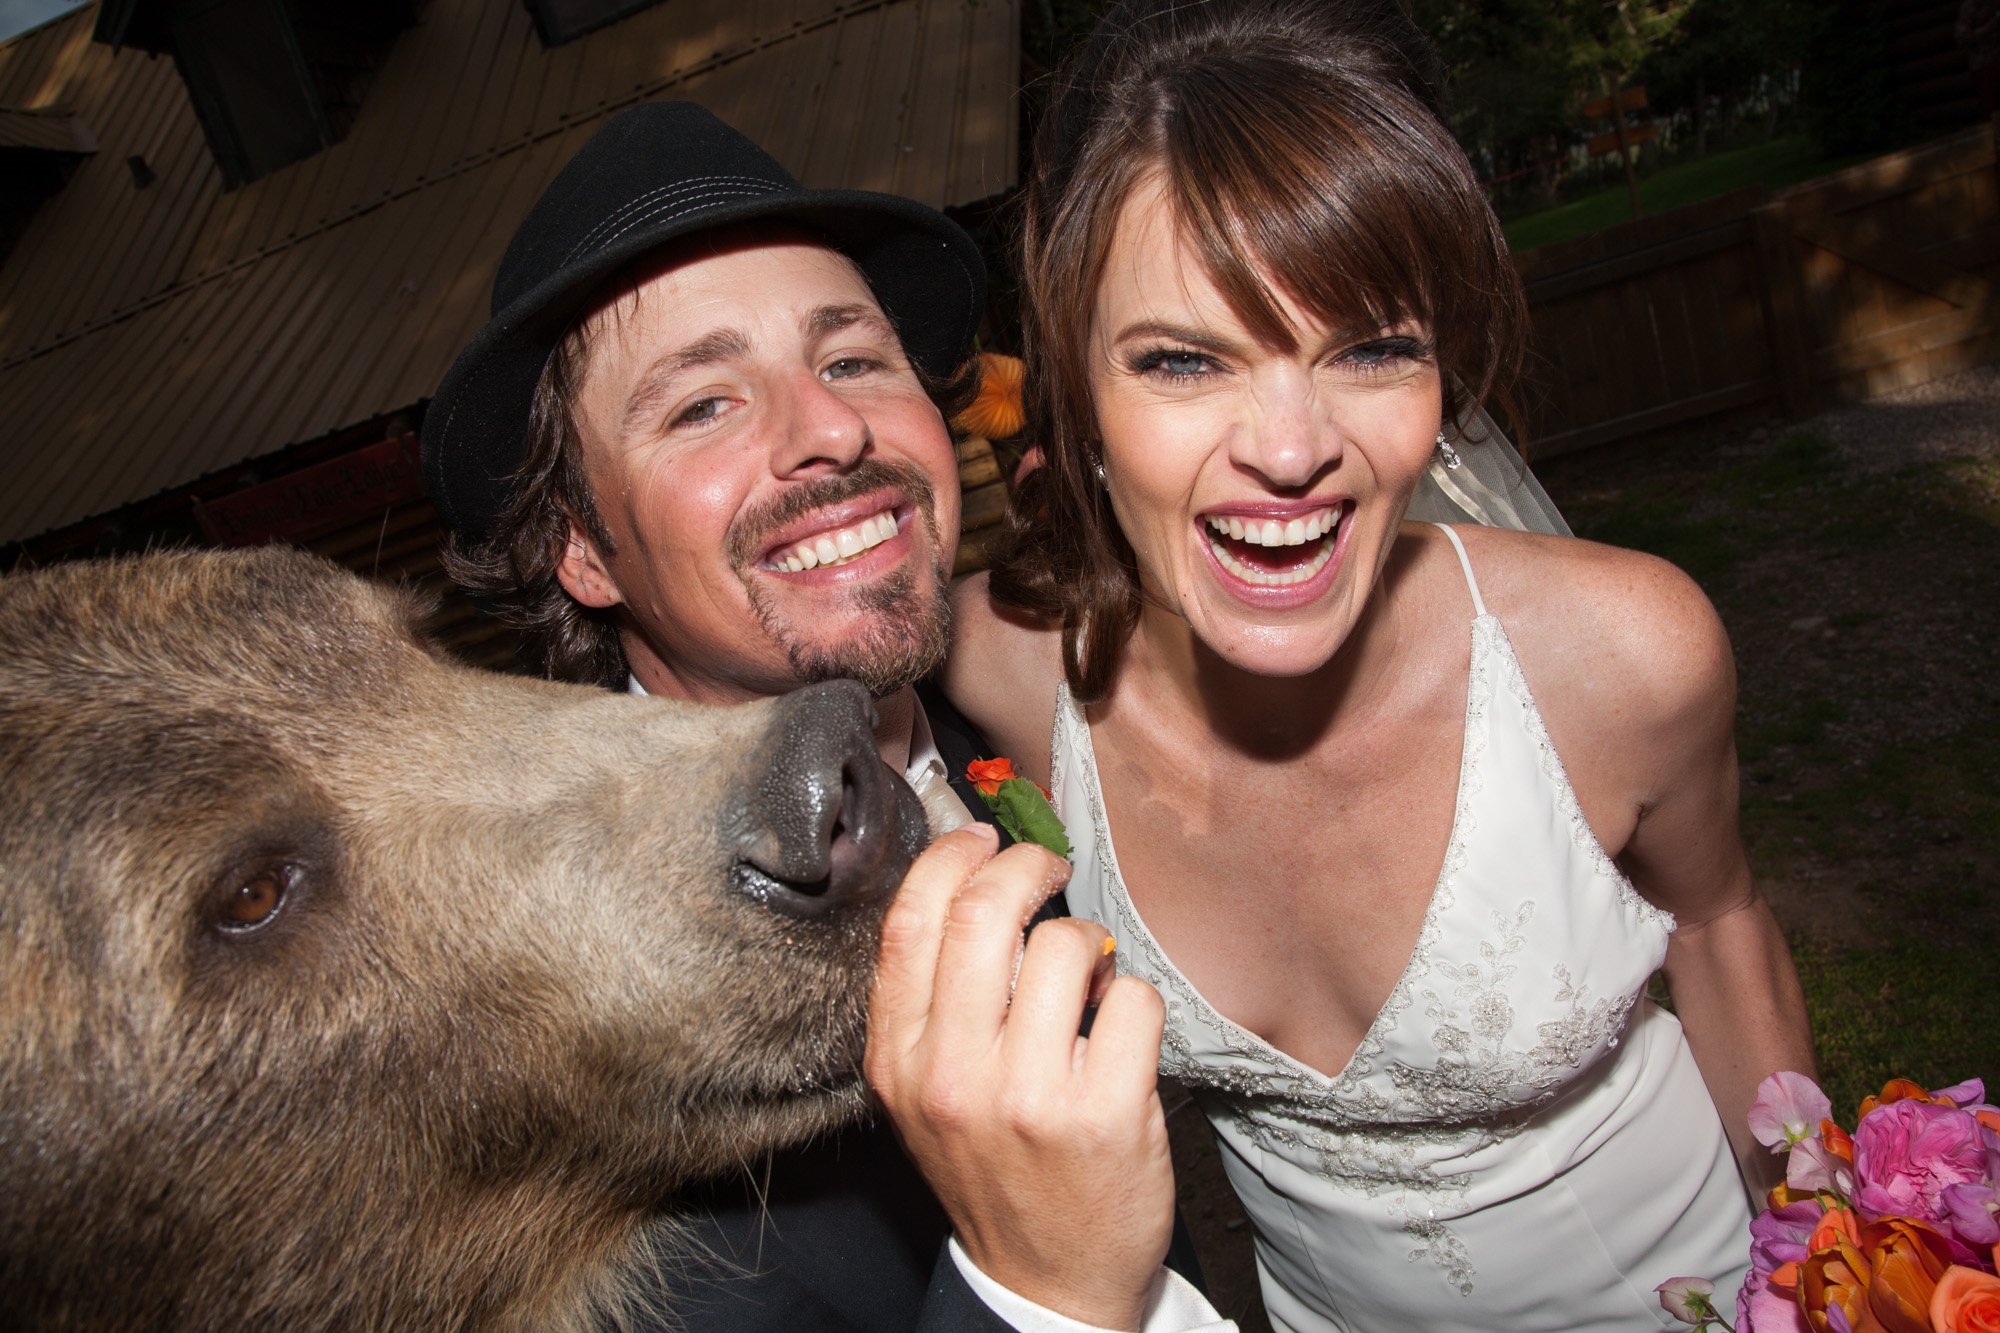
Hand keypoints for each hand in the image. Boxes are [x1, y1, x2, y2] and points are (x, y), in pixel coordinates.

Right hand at [867, 824, 1174, 1331]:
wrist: (1047, 1280)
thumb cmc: (993, 1164)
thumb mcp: (926, 1091)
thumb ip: (935, 998)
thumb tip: (969, 875)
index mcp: (900, 1062)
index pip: (911, 922)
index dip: (951, 858)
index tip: (983, 840)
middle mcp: (955, 1076)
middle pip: (984, 913)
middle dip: (1028, 864)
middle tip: (1051, 865)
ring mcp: (1029, 1096)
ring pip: (1066, 946)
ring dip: (1088, 948)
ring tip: (1085, 989)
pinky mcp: (1104, 1114)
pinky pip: (1130, 997)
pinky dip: (1133, 1001)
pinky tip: (1118, 1039)